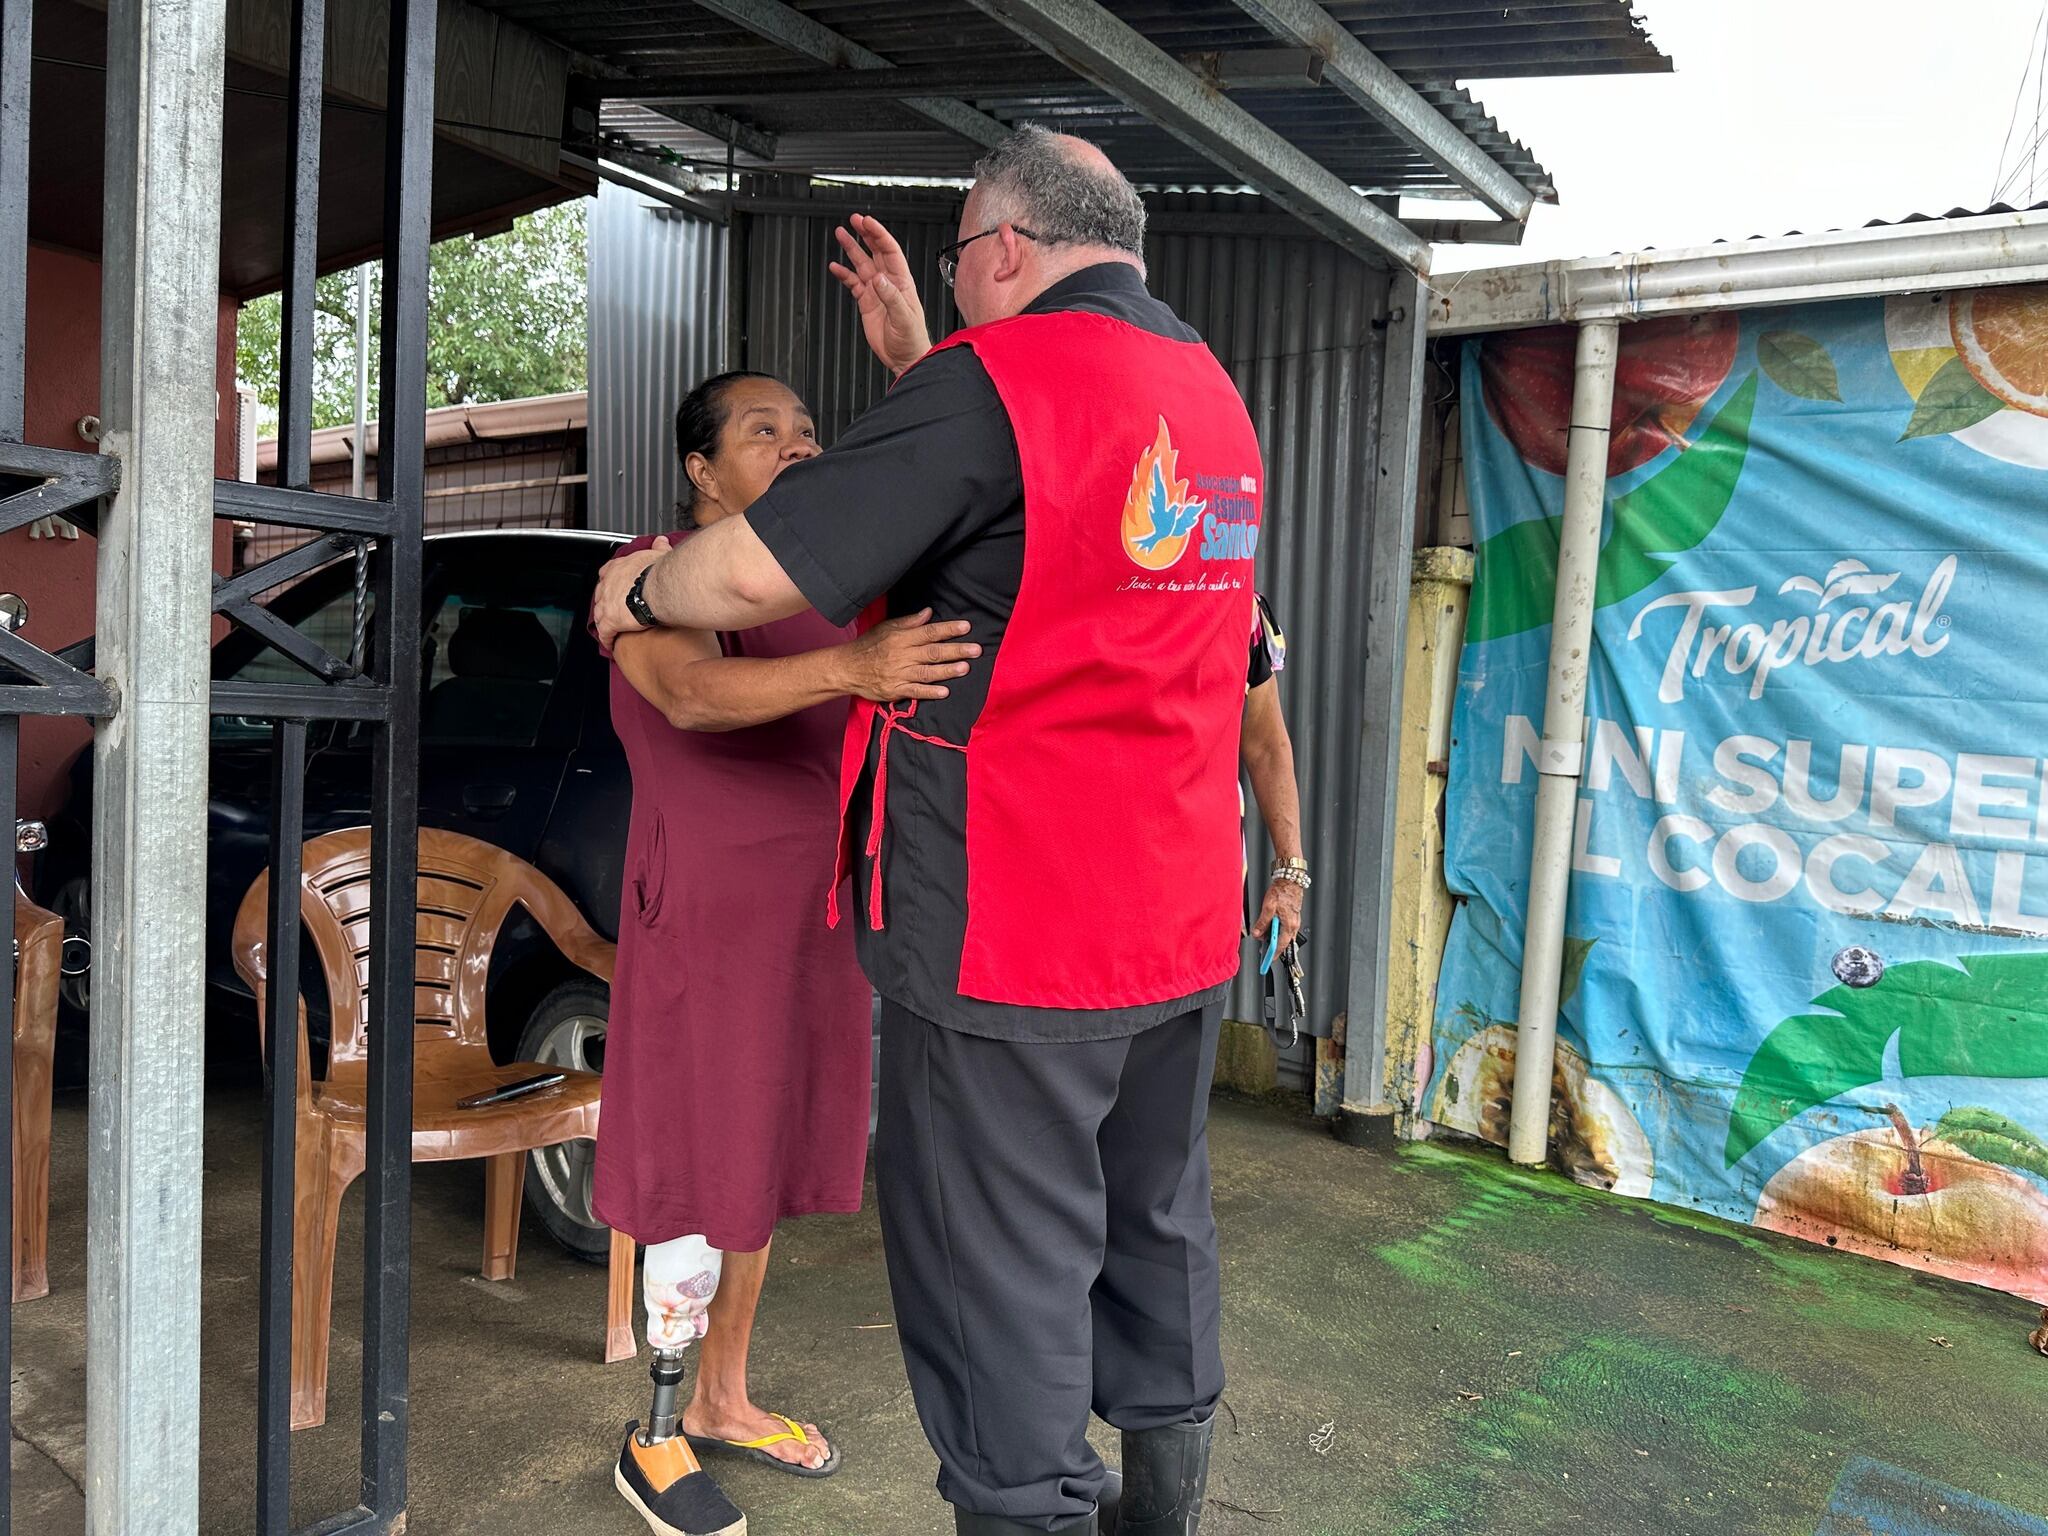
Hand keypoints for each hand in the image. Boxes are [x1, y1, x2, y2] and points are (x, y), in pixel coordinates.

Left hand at [592, 538, 668, 650]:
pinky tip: (611, 644)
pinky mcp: (610, 620)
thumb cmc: (661, 573)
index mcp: (618, 567)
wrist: (660, 588)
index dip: (608, 581)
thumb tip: (661, 541)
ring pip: (599, 614)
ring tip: (609, 629)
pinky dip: (607, 638)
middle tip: (611, 610)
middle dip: (604, 602)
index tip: (612, 586)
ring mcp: (606, 602)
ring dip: (603, 622)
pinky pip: (605, 632)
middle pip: (600, 595)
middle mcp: (608, 584)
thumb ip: (658, 548)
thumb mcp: (659, 555)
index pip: (606, 573)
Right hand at [830, 214, 932, 375]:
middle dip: (865, 234)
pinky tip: (835, 267)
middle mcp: (889, 282)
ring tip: (840, 234)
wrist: (905, 358)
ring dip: (852, 249)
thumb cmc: (912, 339)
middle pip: (876, 251)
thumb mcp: (904, 318)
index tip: (867, 222)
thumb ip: (891, 297)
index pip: (890, 251)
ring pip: (862, 264)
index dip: (879, 235)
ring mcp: (877, 291)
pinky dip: (844, 274)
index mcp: (902, 282)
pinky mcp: (867, 302)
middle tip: (854, 220)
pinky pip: (853, 283)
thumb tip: (879, 279)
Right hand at [839, 609, 978, 702]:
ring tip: (965, 668)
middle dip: (955, 650)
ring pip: (927, 672)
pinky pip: (915, 691)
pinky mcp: (895, 690)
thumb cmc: (868, 646)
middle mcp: (902, 655)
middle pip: (932, 651)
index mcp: (901, 638)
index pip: (929, 631)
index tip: (966, 626)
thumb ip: (909, 622)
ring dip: (947, 670)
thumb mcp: (886, 628)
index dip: (948, 629)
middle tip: (976, 649)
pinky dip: (930, 692)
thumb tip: (928, 612)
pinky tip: (945, 691)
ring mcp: (899, 673)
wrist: (847, 668)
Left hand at [1255, 879, 1304, 953]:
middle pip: (1282, 942)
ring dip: (1273, 937)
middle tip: (1263, 950)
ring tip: (1262, 935)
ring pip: (1283, 935)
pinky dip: (1276, 931)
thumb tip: (1257, 933)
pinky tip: (1269, 927)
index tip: (1268, 961)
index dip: (1274, 954)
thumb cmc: (1282, 892)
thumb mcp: (1268, 908)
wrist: (1290, 880)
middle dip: (1272, 946)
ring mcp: (1294, 921)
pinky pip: (1284, 929)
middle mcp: (1293, 925)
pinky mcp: (1292, 917)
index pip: (1281, 945)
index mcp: (1289, 925)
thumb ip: (1262, 922)